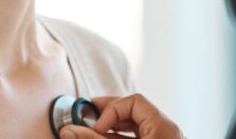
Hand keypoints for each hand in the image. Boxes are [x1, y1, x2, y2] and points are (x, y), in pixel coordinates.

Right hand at [59, 94, 183, 138]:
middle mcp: (166, 133)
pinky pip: (136, 138)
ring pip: (134, 127)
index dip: (111, 109)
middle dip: (107, 114)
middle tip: (84, 118)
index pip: (135, 101)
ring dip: (111, 128)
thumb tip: (69, 130)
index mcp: (164, 127)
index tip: (95, 126)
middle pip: (134, 112)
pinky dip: (119, 138)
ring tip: (89, 131)